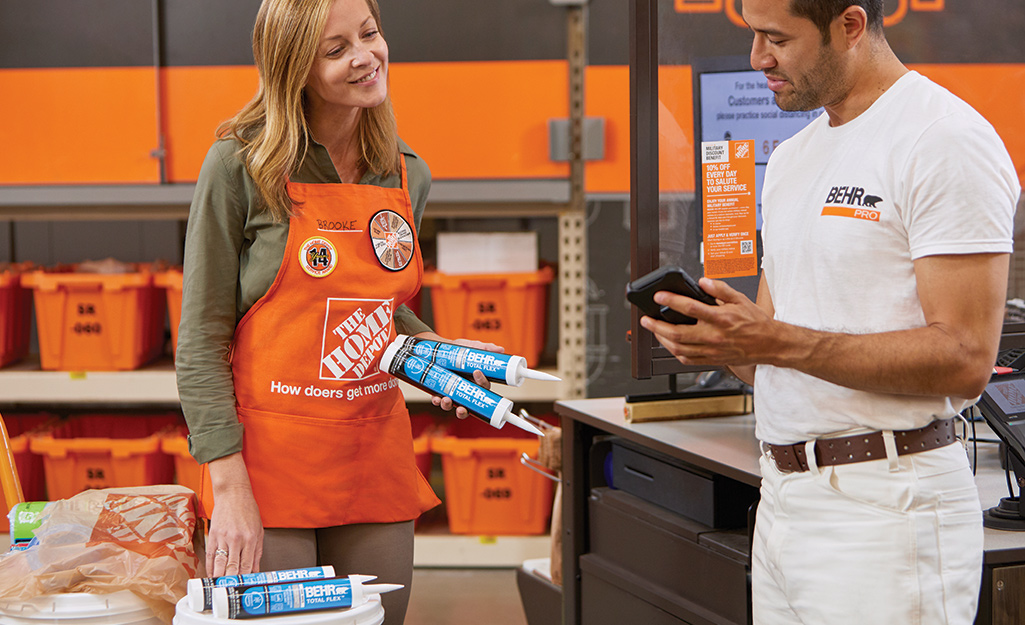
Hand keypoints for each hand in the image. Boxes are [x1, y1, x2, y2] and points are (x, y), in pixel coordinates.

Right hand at [206, 454, 263, 576]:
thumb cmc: (248, 510)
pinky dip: (211, 568)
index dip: (245, 579)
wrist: (233, 493)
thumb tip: (255, 571)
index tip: (244, 587)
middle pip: (232, 567)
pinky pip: (210, 556)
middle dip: (231, 582)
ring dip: (219, 577)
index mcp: (250, 539)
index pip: (247, 566)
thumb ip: (256, 552)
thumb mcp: (258, 531)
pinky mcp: (213, 535)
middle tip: (230, 591)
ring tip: (220, 587)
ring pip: (220, 564)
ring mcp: (223, 537)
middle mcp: (237, 539)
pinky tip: (212, 575)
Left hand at [414, 333, 502, 418]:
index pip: (484, 387)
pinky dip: (437, 401)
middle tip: (461, 407)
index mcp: (477, 382)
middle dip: (465, 410)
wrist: (440, 349)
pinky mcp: (440, 393)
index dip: (482, 382)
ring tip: (446, 400)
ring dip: (449, 406)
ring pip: (453, 405)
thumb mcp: (471, 347)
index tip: (476, 372)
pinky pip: (439, 401)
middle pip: (469, 406)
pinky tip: (435, 398)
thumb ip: (485, 348)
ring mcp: (453, 393)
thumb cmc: (459, 351)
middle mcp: (467, 391)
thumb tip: (500, 349)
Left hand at [639, 277, 775, 366]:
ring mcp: (712, 350)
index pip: (690, 308)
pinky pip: (688, 359)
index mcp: (720, 318)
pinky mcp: (712, 360)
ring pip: (679, 348)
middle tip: (646, 319)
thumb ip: (720, 289)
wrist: (770, 344)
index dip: (671, 301)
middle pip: (678, 332)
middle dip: (657, 325)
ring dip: (662, 339)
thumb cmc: (756, 323)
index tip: (659, 296)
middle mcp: (714, 336)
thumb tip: (703, 281)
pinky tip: (670, 344)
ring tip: (654, 330)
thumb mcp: (740, 299)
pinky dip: (675, 352)